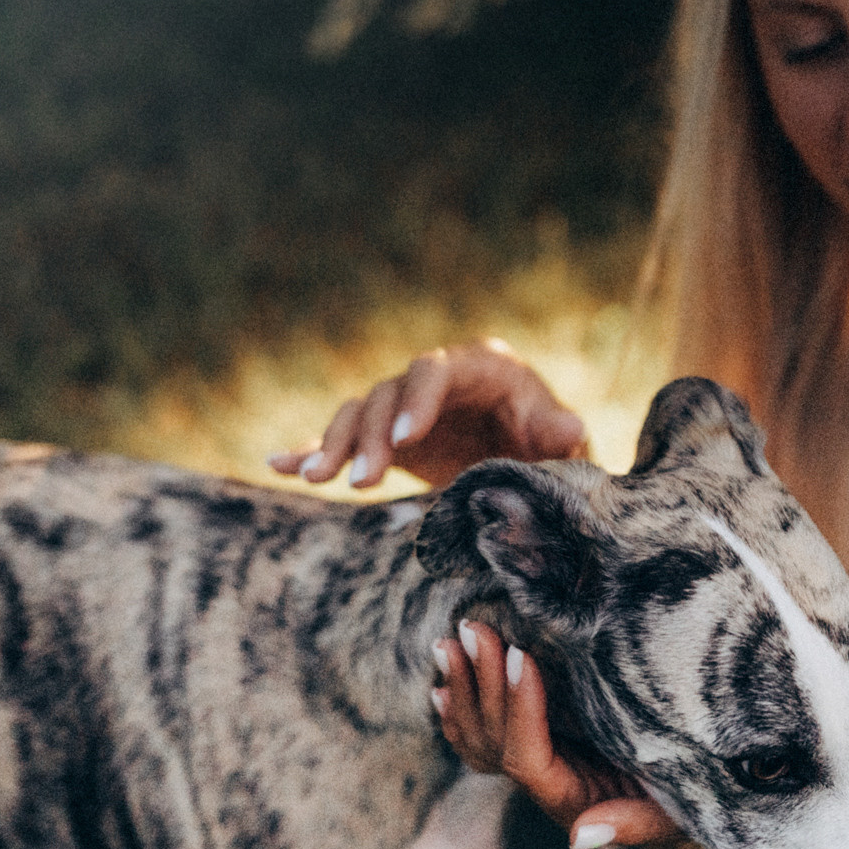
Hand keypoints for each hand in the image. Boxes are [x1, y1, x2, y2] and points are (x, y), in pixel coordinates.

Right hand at [269, 339, 587, 490]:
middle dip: (370, 436)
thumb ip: (557, 432)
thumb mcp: (558, 436)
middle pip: (387, 395)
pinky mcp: (383, 435)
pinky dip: (311, 449)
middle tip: (362, 481)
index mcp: (479, 367)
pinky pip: (341, 437)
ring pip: (357, 414)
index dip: (418, 401)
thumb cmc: (549, 440)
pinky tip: (281, 466)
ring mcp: (402, 406)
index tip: (405, 439)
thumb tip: (566, 425)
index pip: (436, 373)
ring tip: (317, 480)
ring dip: (335, 446)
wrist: (532, 455)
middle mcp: (433, 379)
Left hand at [432, 620, 676, 848]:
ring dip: (462, 689)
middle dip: (480, 685)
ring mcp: (537, 768)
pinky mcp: (541, 748)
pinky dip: (462, 710)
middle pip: (494, 741)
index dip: (518, 709)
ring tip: (448, 643)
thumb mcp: (677, 814)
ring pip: (480, 736)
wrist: (704, 786)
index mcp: (572, 800)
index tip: (519, 656)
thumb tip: (579, 836)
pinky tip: (442, 686)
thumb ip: (633, 825)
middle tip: (471, 629)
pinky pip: (485, 735)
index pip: (526, 757)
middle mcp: (545, 788)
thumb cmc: (699, 795)